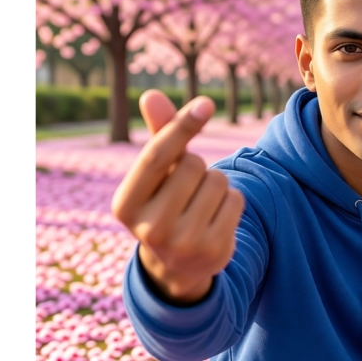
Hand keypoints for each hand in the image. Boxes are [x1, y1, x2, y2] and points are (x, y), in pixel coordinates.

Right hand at [111, 90, 244, 303]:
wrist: (178, 265)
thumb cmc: (164, 205)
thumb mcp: (154, 176)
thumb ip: (158, 137)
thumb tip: (151, 95)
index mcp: (125, 206)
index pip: (156, 156)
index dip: (181, 126)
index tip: (205, 104)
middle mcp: (150, 229)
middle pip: (192, 165)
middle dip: (196, 166)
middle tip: (187, 189)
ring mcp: (184, 244)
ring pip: (218, 181)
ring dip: (216, 183)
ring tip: (200, 203)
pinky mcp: (215, 251)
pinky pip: (236, 200)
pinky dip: (231, 200)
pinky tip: (216, 217)